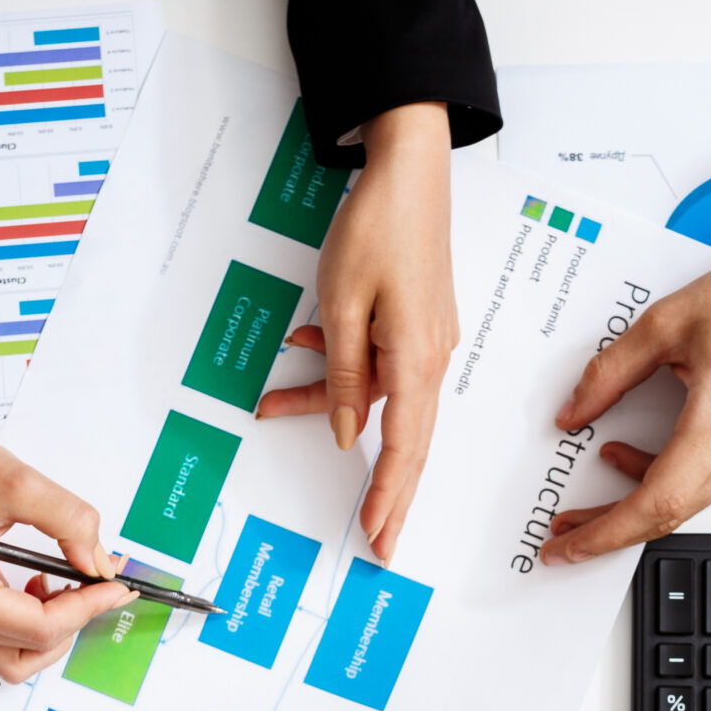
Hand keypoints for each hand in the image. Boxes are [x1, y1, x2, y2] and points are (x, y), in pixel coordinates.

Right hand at [0, 370, 131, 680]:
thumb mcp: (18, 483)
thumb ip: (69, 523)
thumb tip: (100, 564)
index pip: (39, 628)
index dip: (87, 608)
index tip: (116, 583)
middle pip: (28, 653)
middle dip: (72, 623)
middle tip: (98, 584)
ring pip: (15, 654)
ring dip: (52, 627)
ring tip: (68, 583)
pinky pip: (3, 634)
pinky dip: (34, 620)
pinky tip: (43, 582)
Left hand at [257, 102, 457, 562]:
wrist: (410, 168)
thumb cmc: (378, 228)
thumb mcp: (343, 306)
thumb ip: (343, 376)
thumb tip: (347, 432)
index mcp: (416, 359)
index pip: (404, 446)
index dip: (387, 494)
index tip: (375, 533)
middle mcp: (432, 357)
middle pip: (409, 441)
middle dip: (388, 493)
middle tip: (379, 541)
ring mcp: (428, 341)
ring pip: (384, 398)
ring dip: (334, 405)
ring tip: (278, 407)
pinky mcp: (418, 323)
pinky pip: (382, 364)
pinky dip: (344, 367)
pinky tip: (305, 347)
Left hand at [541, 126, 710, 564]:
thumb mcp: (667, 322)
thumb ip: (609, 373)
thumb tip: (573, 414)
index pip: (654, 502)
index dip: (604, 532)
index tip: (567, 544)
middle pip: (670, 514)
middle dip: (611, 528)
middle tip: (567, 530)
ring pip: (689, 500)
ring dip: (639, 498)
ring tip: (600, 469)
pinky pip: (709, 478)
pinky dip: (669, 475)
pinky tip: (640, 450)